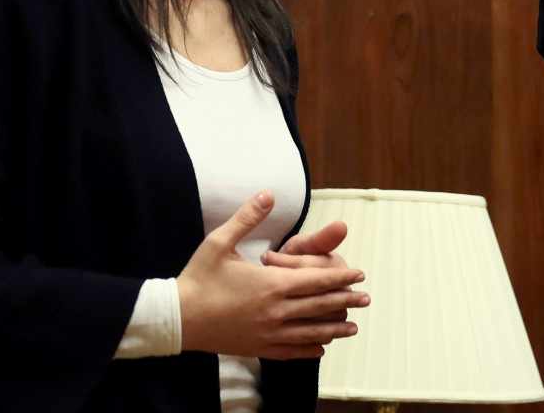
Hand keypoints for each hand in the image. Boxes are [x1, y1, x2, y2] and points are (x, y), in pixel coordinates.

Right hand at [177, 192, 368, 359]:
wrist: (177, 318)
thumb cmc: (198, 278)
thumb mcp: (221, 241)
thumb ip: (248, 217)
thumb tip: (268, 193)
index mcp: (271, 284)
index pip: (316, 280)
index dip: (341, 278)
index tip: (359, 274)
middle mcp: (275, 311)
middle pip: (320, 306)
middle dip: (346, 301)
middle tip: (366, 298)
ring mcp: (267, 333)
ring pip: (310, 332)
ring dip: (334, 328)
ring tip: (352, 327)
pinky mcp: (257, 347)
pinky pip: (290, 351)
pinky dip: (309, 349)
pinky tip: (321, 347)